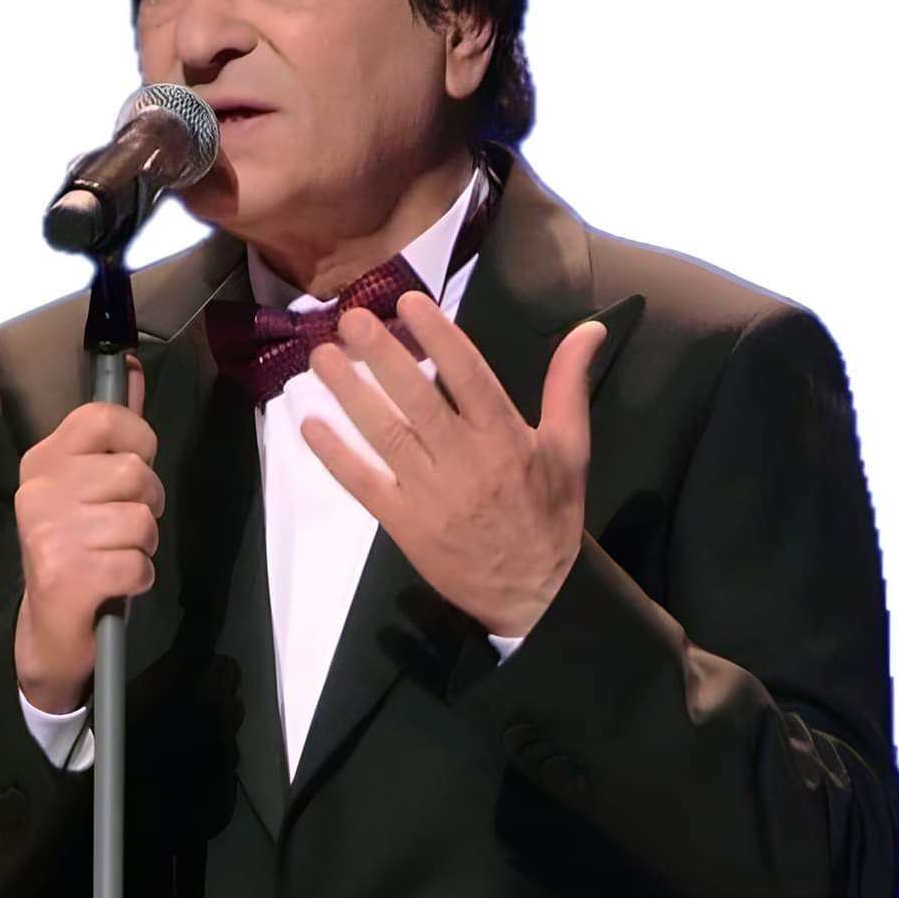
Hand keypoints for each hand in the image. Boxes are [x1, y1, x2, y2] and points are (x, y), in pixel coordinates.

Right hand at [13, 354, 164, 712]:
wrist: (50, 631)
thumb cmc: (79, 550)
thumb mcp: (90, 487)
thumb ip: (113, 432)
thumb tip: (129, 368)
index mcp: (43, 461)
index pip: (105, 417)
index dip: (138, 440)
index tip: (133, 467)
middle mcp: (39, 492)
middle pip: (135, 472)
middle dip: (148, 503)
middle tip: (123, 526)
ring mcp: (49, 533)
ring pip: (141, 519)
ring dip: (143, 544)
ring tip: (116, 555)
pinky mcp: (66, 575)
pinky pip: (138, 563)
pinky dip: (138, 577)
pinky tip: (115, 583)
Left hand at [300, 293, 605, 637]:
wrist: (534, 595)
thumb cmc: (549, 515)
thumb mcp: (571, 449)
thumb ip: (569, 385)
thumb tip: (589, 328)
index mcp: (507, 439)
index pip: (469, 377)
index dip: (439, 337)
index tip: (408, 303)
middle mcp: (467, 463)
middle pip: (419, 402)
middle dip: (383, 357)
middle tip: (350, 317)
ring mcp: (432, 496)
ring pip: (386, 437)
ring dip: (351, 395)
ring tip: (323, 356)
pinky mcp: (405, 524)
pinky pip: (365, 485)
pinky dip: (336, 456)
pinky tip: (309, 425)